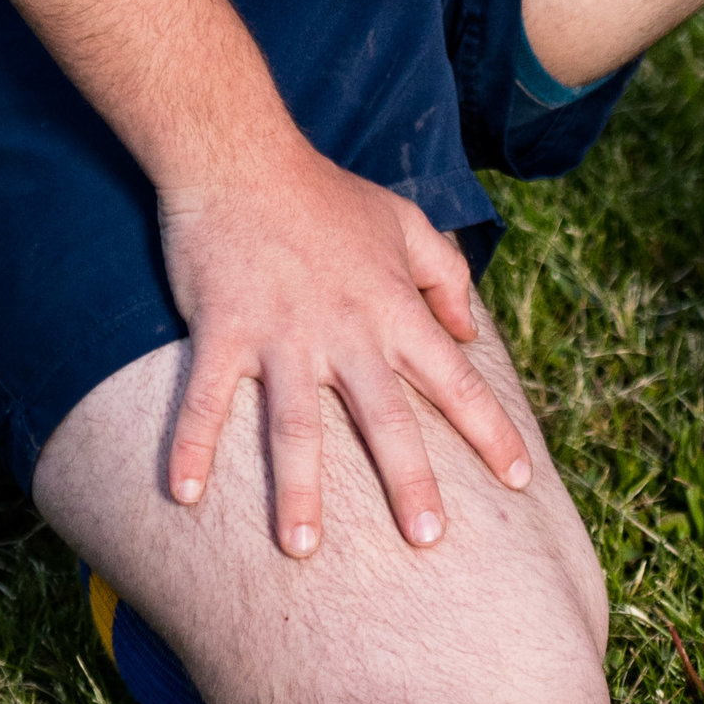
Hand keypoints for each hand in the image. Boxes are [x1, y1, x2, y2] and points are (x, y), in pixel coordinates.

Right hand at [156, 148, 533, 555]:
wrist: (241, 155)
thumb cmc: (324, 192)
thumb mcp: (402, 220)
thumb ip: (443, 272)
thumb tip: (469, 329)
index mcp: (392, 308)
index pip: (455, 378)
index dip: (490, 429)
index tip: (518, 480)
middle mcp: (345, 331)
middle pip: (386, 418)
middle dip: (409, 481)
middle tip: (427, 540)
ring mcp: (282, 335)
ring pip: (295, 426)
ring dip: (298, 489)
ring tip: (302, 548)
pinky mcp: (223, 331)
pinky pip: (207, 399)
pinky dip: (192, 446)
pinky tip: (184, 497)